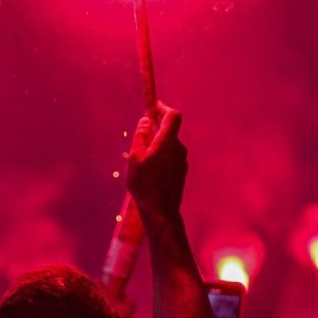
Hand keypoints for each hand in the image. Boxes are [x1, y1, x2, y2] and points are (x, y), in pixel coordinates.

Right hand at [125, 103, 186, 221]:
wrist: (161, 212)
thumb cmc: (145, 186)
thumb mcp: (135, 159)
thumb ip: (140, 137)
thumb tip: (145, 121)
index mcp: (167, 143)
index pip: (173, 116)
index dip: (163, 108)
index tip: (153, 106)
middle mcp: (178, 149)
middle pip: (169, 130)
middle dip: (155, 128)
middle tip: (140, 134)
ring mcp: (181, 160)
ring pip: (169, 144)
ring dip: (156, 144)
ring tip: (141, 159)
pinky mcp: (181, 170)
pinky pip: (170, 155)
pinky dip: (161, 155)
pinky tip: (149, 170)